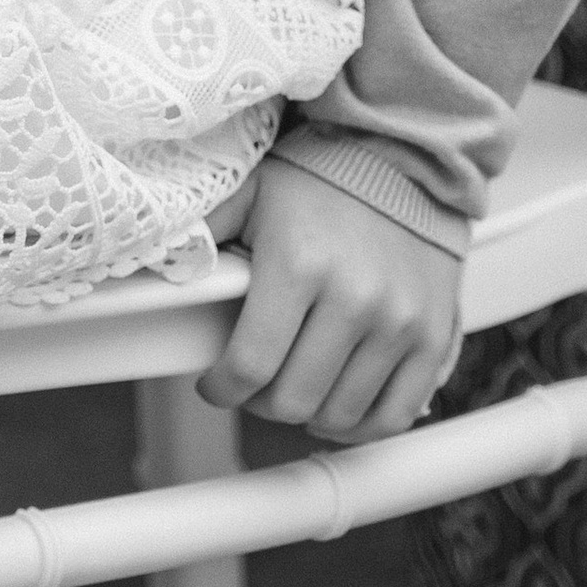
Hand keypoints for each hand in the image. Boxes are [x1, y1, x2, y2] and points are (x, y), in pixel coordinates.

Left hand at [197, 152, 464, 444]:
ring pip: (339, 414)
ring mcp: (399, 322)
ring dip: (307, 412)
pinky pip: (394, 414)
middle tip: (254, 382)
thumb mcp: (251, 195)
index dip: (221, 388)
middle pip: (292, 400)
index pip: (249, 366)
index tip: (215, 383)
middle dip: (260, 400)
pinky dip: (361, 425)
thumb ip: (203, 233)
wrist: (404, 161)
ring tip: (294, 385)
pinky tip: (338, 406)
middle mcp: (353, 298)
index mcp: (298, 265)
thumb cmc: (320, 181)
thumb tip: (152, 261)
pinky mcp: (434, 337)